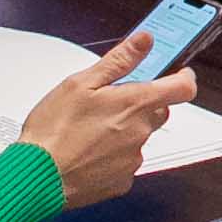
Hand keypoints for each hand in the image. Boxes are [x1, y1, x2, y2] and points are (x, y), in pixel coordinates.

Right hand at [17, 45, 191, 206]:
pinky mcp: (122, 181)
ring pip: (138, 137)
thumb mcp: (81, 83)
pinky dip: (111, 155)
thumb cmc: (54, 130)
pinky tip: (87, 151)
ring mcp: (132, 159)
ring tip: (88, 129)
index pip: (182, 88)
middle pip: (158, 112)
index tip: (178, 73)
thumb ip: (119, 60)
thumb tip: (144, 40)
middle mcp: (140, 132)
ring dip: (122, 130)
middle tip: (110, 102)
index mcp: (135, 104)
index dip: (183, 78)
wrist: (37, 177)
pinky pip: (124, 162)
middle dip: (141, 104)